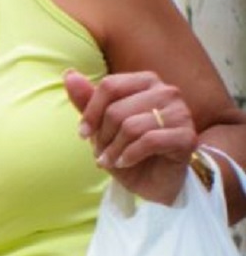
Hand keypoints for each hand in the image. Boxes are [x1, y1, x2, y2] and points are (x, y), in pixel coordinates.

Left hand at [64, 70, 197, 204]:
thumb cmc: (128, 149)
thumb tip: (69, 74)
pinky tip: (125, 163)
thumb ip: (87, 100)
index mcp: (146, 82)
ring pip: (131, 126)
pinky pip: (149, 141)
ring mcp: (180, 113)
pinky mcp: (186, 137)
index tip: (83, 133)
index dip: (90, 112)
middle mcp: (167, 92)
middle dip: (102, 136)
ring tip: (112, 160)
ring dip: (114, 150)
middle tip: (102, 152)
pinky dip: (129, 156)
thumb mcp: (101, 126)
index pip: (110, 85)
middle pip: (117, 110)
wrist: (153, 182)